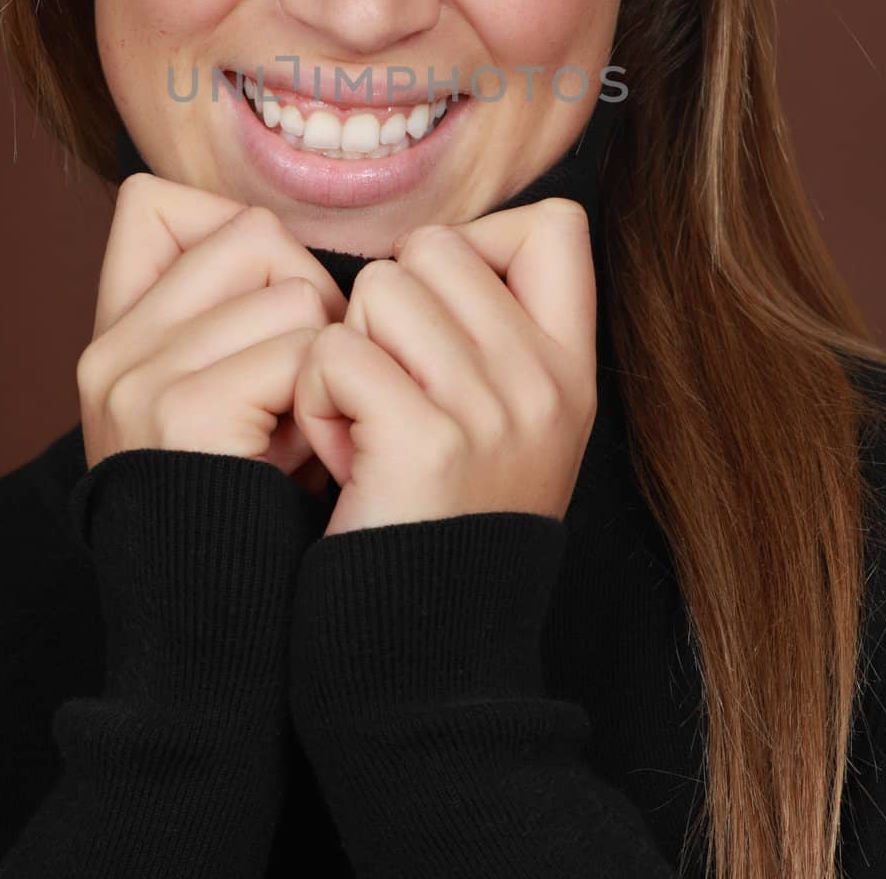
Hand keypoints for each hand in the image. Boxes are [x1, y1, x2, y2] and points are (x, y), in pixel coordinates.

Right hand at [77, 175, 345, 493]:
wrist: (225, 639)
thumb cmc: (260, 511)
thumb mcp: (229, 403)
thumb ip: (232, 318)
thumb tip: (288, 236)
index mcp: (115, 339)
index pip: (157, 203)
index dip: (239, 244)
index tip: (267, 321)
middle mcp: (111, 350)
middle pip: (252, 233)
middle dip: (309, 299)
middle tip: (308, 389)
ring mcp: (137, 378)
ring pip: (293, 287)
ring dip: (329, 355)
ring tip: (306, 428)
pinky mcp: (179, 411)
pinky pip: (302, 348)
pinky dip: (328, 400)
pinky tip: (307, 456)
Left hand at [292, 198, 596, 536]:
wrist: (423, 661)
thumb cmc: (436, 524)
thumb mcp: (509, 428)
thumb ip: (495, 338)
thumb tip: (436, 251)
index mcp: (570, 370)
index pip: (555, 225)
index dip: (478, 247)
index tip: (442, 325)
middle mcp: (544, 382)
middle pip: (435, 246)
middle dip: (387, 309)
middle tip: (389, 395)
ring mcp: (492, 409)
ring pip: (379, 288)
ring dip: (345, 353)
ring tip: (364, 428)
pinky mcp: (425, 440)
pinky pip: (336, 352)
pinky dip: (314, 401)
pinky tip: (339, 459)